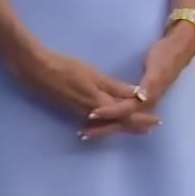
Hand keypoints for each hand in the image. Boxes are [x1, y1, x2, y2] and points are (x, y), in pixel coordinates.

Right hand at [11, 39, 149, 137]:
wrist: (38, 70)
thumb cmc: (67, 67)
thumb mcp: (95, 75)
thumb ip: (115, 87)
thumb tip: (137, 95)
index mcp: (101, 103)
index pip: (128, 115)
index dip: (142, 118)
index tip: (157, 121)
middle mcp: (93, 113)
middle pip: (119, 122)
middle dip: (135, 125)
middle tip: (150, 128)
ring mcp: (82, 113)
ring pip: (108, 123)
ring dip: (122, 125)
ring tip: (135, 126)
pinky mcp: (73, 110)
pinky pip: (96, 122)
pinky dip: (107, 124)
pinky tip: (108, 122)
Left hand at [85, 27, 194, 142]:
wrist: (179, 48)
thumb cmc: (167, 55)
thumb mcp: (159, 67)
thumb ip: (151, 84)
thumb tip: (141, 98)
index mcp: (149, 97)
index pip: (125, 110)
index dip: (109, 113)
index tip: (92, 115)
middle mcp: (146, 102)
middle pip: (122, 119)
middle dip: (104, 127)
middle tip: (82, 134)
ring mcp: (145, 100)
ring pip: (122, 117)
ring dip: (107, 124)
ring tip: (87, 131)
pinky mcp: (142, 96)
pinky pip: (124, 110)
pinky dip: (112, 116)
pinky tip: (102, 118)